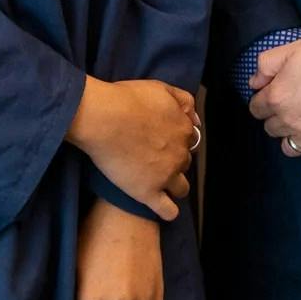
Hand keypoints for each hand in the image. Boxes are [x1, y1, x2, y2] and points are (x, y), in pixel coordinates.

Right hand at [67, 78, 196, 219]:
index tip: (162, 141)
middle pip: (184, 163)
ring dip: (174, 186)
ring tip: (160, 185)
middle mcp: (179, 155)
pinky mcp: (148, 193)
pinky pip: (168, 211)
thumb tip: (196, 118)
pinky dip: (168, 212)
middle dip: (173, 162)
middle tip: (154, 159)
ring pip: (181, 188)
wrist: (104, 119)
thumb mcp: (161, 88)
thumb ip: (184, 100)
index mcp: (183, 130)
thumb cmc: (128, 99)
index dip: (175, 140)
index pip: (188, 140)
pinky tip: (163, 209)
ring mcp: (166, 176)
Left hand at [248, 36, 300, 172]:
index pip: (256, 108)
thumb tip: (254, 83)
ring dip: (295, 139)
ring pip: (289, 148)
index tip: (278, 97)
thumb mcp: (294, 48)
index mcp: (276, 96)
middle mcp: (289, 121)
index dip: (266, 102)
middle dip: (280, 119)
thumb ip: (267, 64)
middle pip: (272, 129)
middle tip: (298, 108)